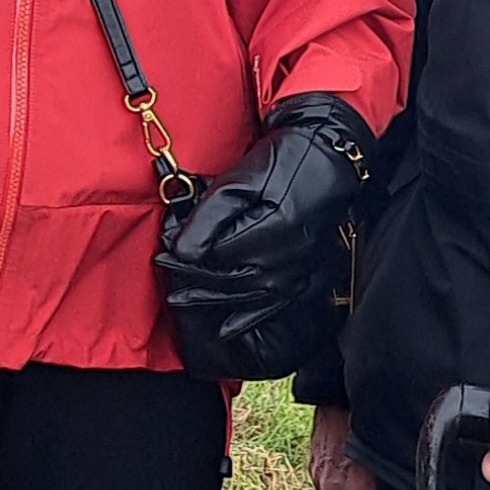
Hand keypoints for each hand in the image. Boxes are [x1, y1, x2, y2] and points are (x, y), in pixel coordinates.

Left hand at [159, 93, 375, 377]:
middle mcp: (288, 258)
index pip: (215, 258)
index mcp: (271, 232)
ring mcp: (301, 270)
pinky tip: (227, 330)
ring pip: (248, 297)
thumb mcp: (236, 183)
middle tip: (165, 276)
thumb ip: (207, 219)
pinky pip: (276, 306)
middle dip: (193, 281)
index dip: (185, 259)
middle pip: (229, 281)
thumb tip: (179, 253)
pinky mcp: (309, 275)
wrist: (327, 159)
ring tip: (180, 301)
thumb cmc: (280, 164)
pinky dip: (248, 319)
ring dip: (212, 301)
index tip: (162, 256)